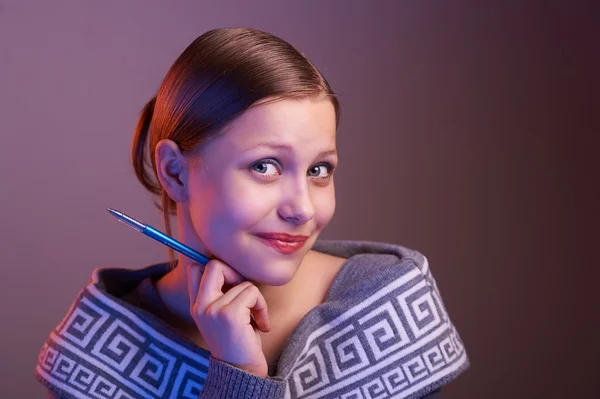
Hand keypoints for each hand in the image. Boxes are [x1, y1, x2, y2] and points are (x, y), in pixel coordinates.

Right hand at [187, 260, 271, 376]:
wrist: (241, 372)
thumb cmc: (238, 341)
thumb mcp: (223, 315)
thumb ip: (222, 292)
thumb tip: (235, 266)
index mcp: (197, 305)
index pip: (195, 268)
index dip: (218, 269)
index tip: (233, 285)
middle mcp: (200, 306)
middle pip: (215, 265)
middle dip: (236, 273)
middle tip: (245, 292)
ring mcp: (213, 310)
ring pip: (243, 282)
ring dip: (256, 299)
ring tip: (255, 318)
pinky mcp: (229, 314)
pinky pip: (252, 293)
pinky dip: (262, 307)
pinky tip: (261, 325)